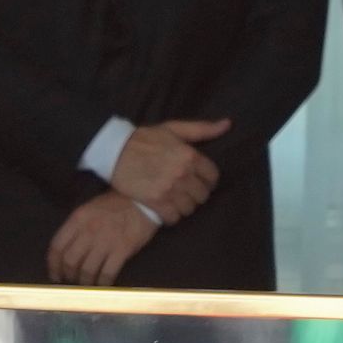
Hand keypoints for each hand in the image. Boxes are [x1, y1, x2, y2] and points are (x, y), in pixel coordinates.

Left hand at [48, 193, 159, 286]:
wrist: (142, 201)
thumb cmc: (115, 205)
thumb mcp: (89, 209)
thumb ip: (76, 227)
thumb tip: (66, 250)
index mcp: (78, 219)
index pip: (57, 246)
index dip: (53, 265)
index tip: (55, 274)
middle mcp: (89, 231)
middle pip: (69, 261)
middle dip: (68, 275)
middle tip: (71, 281)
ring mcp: (106, 241)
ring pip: (86, 270)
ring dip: (84, 282)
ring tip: (86, 284)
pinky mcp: (122, 250)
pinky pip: (107, 273)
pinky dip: (102, 283)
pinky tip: (102, 284)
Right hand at [109, 118, 229, 221]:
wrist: (114, 150)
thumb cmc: (145, 138)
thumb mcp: (173, 129)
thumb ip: (202, 129)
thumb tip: (228, 124)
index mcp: (189, 155)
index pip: (212, 177)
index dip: (207, 181)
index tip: (198, 181)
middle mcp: (182, 173)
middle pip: (202, 195)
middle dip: (196, 194)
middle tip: (185, 191)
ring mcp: (169, 189)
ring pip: (189, 209)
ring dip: (184, 206)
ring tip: (175, 200)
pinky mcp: (155, 201)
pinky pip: (173, 217)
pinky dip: (171, 216)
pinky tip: (165, 209)